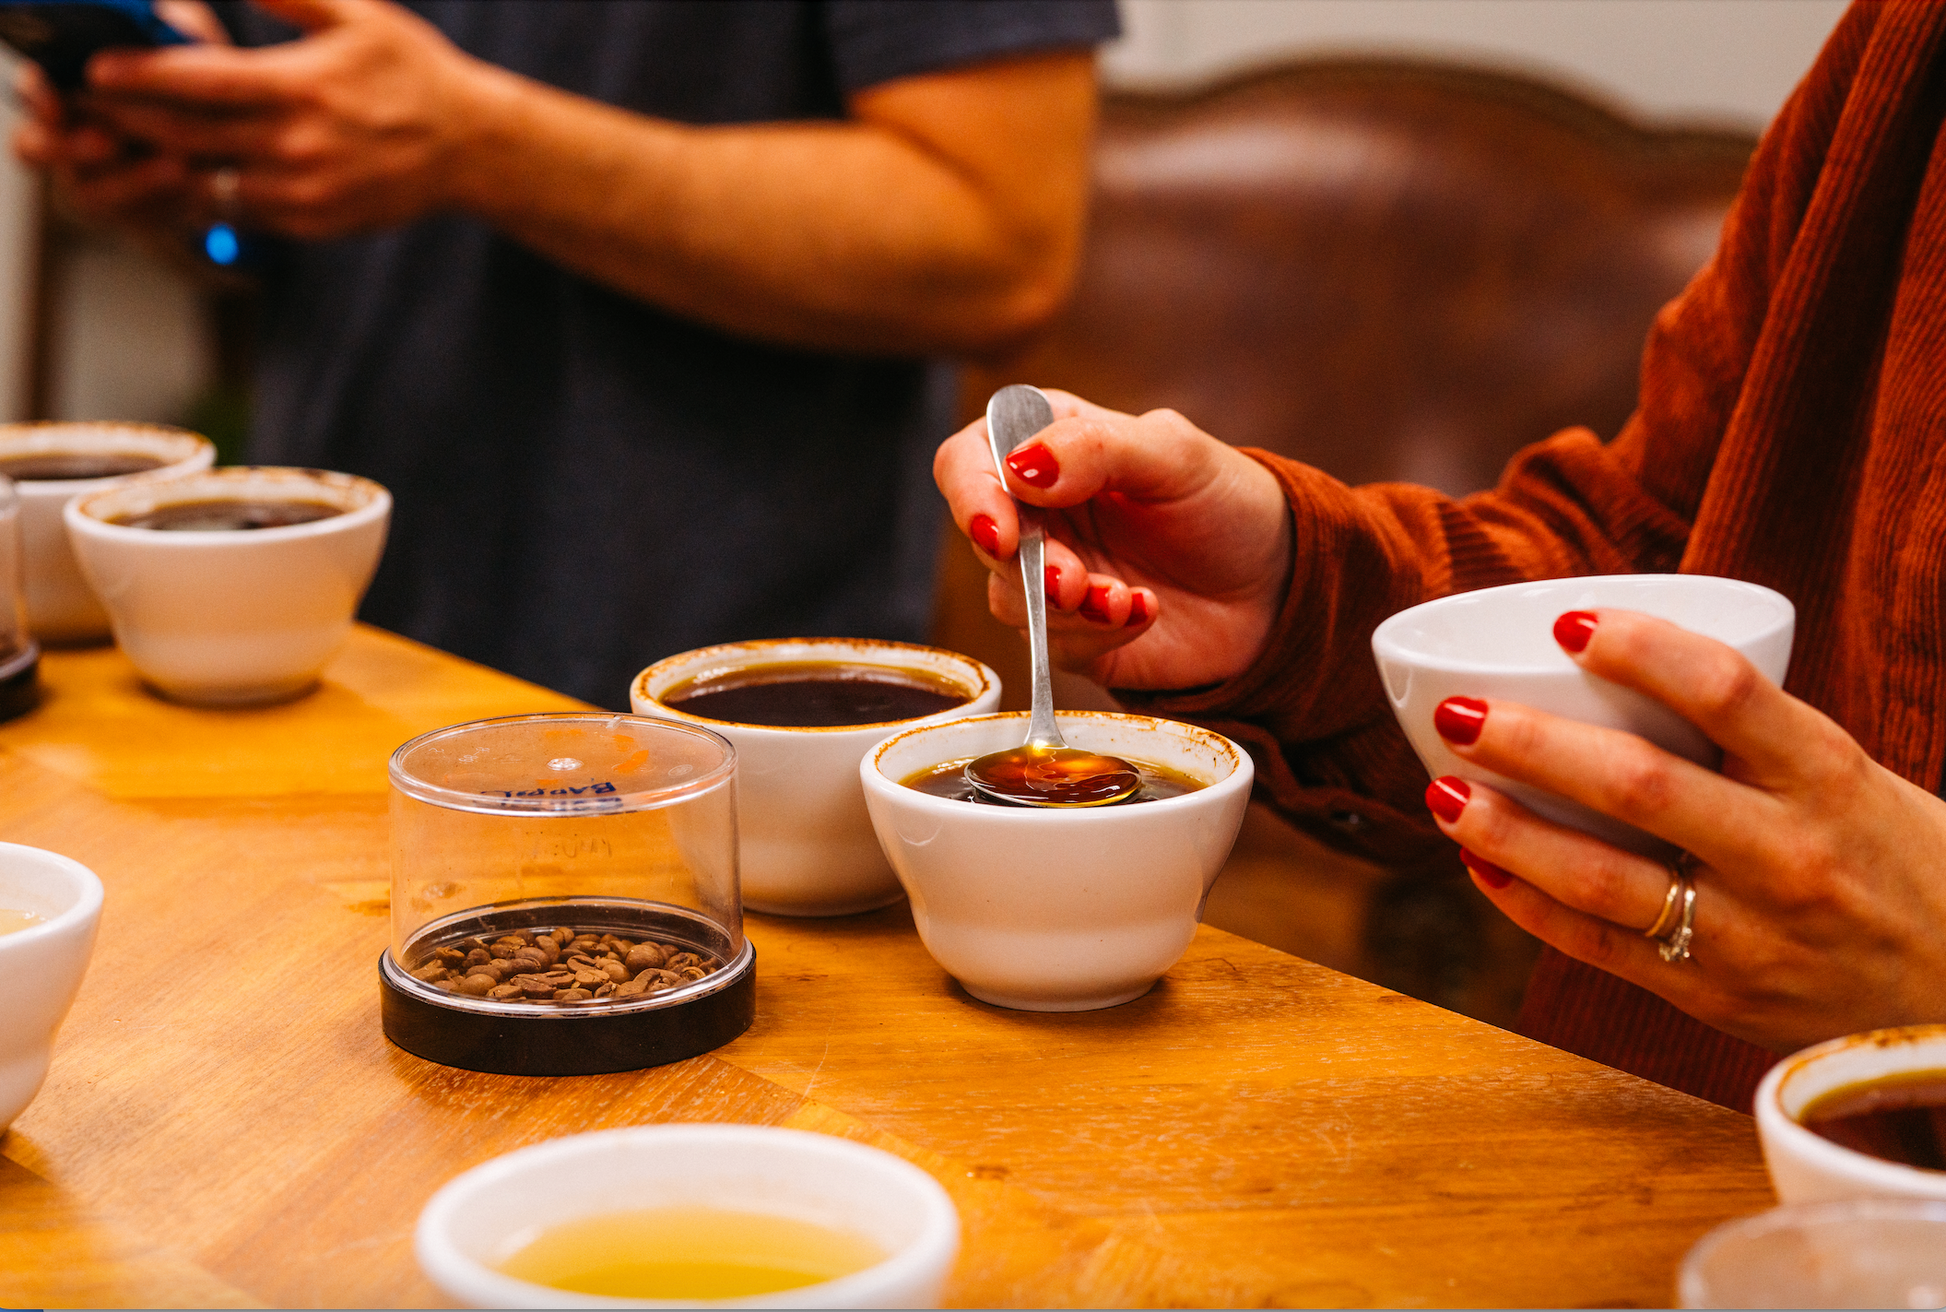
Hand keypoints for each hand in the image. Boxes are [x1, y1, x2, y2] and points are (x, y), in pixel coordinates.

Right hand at [9, 2, 231, 233]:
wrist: (231, 124)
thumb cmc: (187, 69)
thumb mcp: (171, 39)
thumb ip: (150, 32)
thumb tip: (150, 19)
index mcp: (62, 87)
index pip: (31, 92)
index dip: (38, 96)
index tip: (55, 96)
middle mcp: (65, 137)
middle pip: (37, 150)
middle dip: (67, 148)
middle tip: (106, 142)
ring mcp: (96, 181)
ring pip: (90, 194)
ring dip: (131, 183)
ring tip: (176, 167)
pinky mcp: (137, 215)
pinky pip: (143, 220)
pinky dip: (170, 207)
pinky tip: (201, 190)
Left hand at [68, 0, 498, 239]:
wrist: (472, 148)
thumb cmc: (414, 74)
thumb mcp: (360, 15)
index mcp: (299, 87)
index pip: (195, 82)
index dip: (137, 76)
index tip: (98, 70)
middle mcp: (295, 145)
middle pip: (185, 137)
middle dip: (132, 122)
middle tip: (97, 108)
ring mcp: (303, 191)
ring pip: (207, 181)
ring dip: (165, 163)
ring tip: (135, 142)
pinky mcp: (313, 222)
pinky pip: (242, 211)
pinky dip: (210, 192)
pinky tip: (192, 172)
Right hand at [933, 390, 1292, 690]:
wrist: (1279, 585)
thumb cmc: (1229, 503)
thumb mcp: (1177, 455)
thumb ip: (1097, 448)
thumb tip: (1018, 467)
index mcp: (1050, 446)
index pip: (968, 460)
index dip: (972, 495)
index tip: (1002, 531)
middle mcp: (1038, 511)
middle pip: (982, 537)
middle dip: (1027, 566)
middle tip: (1074, 580)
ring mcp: (1052, 575)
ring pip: (1009, 600)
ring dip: (1064, 607)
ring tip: (1124, 599)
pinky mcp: (1073, 636)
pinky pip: (1054, 646)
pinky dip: (1099, 633)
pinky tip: (1144, 610)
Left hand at [1421, 607, 1945, 1051]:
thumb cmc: (1900, 868)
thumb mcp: (1855, 781)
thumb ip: (1755, 739)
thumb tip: (1619, 666)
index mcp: (1829, 778)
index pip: (1725, 690)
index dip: (1639, 647)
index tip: (1568, 622)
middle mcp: (1788, 854)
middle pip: (1638, 783)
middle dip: (1531, 744)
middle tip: (1460, 711)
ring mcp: (1748, 935)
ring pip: (1599, 877)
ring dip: (1505, 829)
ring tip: (1442, 790)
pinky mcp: (1710, 994)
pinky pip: (1596, 946)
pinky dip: (1526, 902)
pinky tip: (1478, 862)